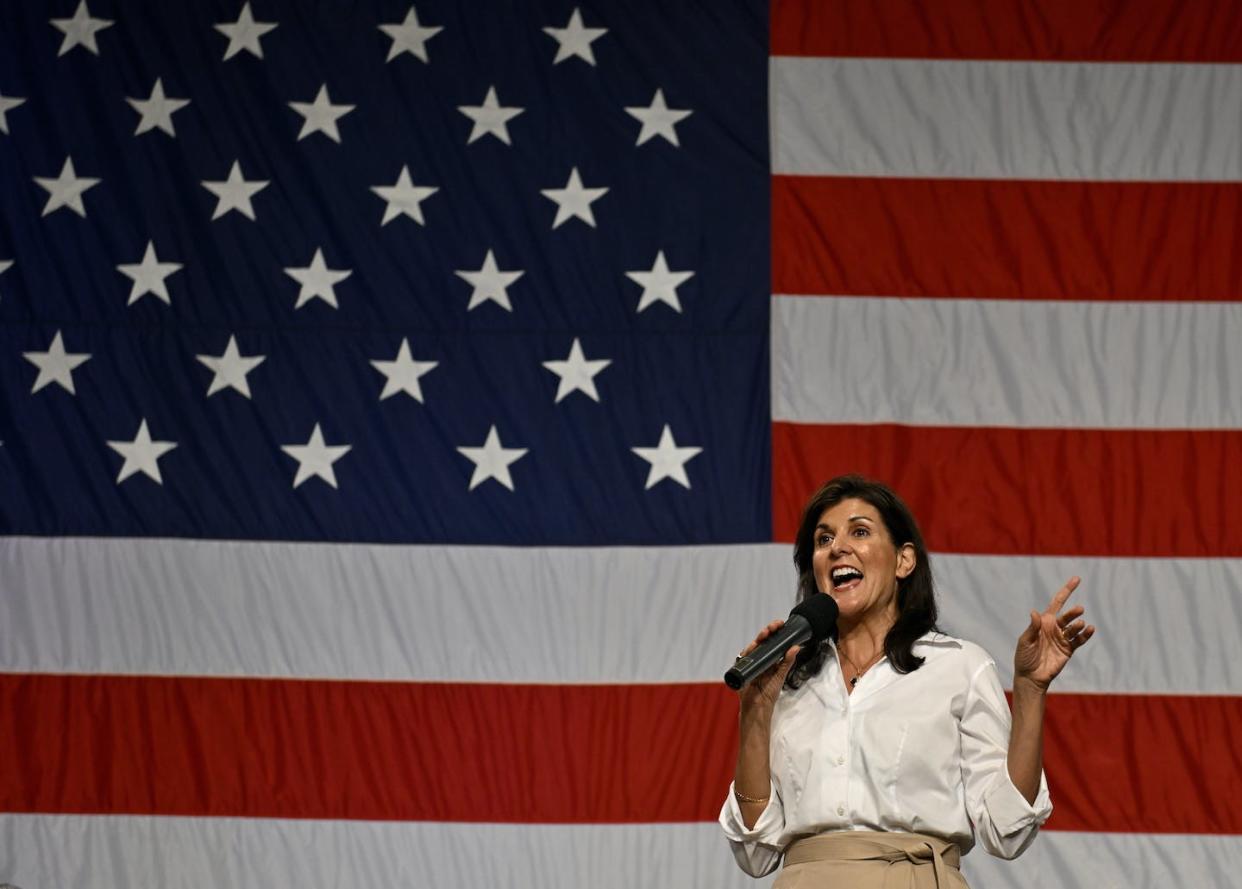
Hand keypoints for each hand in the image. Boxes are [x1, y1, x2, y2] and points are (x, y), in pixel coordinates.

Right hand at [736, 619, 800, 715]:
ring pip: (753, 646)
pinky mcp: (741, 668)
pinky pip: (743, 657)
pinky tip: (753, 647)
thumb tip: (796, 647)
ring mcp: (750, 662)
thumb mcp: (780, 676)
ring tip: (765, 634)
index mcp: (769, 659)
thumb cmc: (769, 693)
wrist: (757, 707)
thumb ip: (787, 662)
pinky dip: (748, 651)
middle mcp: (759, 658)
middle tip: (774, 627)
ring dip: (758, 639)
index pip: (772, 641)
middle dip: (767, 631)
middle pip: (762, 641)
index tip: (781, 624)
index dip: (775, 632)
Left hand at [1013, 576, 1095, 691]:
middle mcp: (1055, 628)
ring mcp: (1062, 638)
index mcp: (1044, 622)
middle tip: (1079, 610)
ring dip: (1078, 625)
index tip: (1076, 579)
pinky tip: (1090, 630)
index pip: (1057, 602)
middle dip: (1073, 612)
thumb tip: (1035, 613)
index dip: (1066, 590)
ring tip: (1081, 624)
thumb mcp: (1025, 641)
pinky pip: (1079, 640)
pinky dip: (1085, 635)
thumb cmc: (1024, 657)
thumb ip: (1032, 628)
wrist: (1030, 676)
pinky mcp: (1068, 649)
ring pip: (1074, 628)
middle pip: (1067, 616)